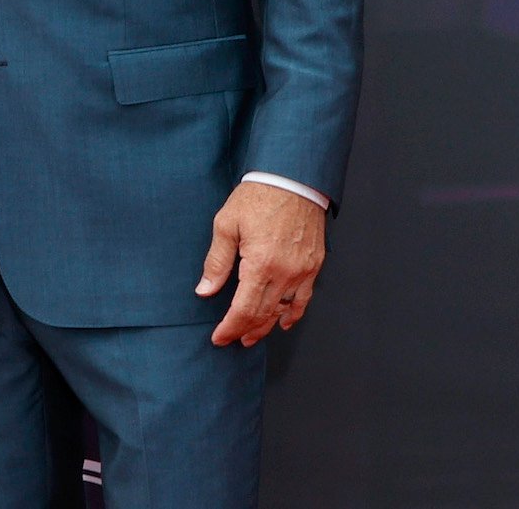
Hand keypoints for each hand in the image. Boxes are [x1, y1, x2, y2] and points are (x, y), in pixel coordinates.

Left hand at [195, 180, 326, 346]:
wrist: (292, 178)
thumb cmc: (257, 197)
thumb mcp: (226, 225)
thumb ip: (217, 262)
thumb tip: (205, 290)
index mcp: (260, 264)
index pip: (244, 310)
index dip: (230, 328)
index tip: (219, 338)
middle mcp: (285, 272)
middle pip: (263, 315)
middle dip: (245, 331)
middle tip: (232, 340)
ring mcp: (302, 271)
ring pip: (283, 310)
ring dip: (266, 327)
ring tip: (251, 337)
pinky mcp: (313, 265)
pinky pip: (304, 298)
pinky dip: (293, 313)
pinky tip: (282, 322)